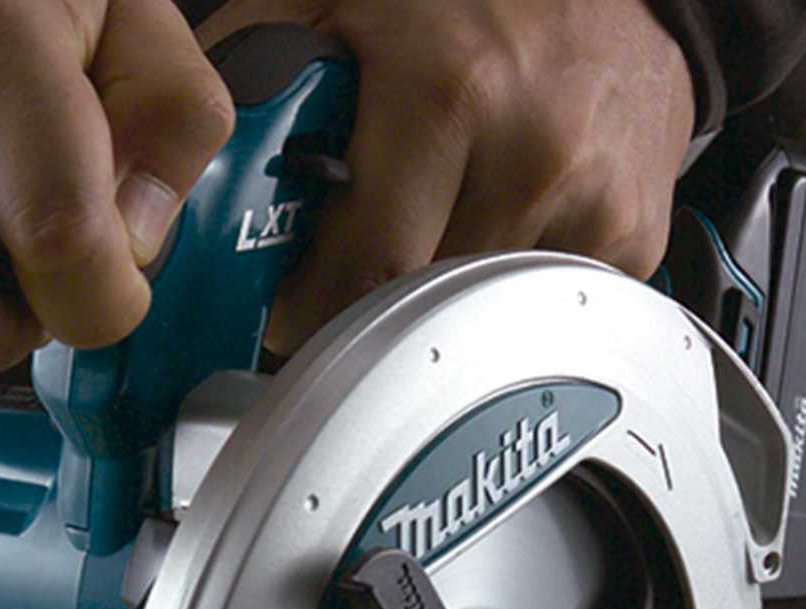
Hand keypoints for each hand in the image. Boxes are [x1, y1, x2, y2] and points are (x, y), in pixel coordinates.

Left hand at [198, 0, 694, 351]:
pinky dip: (504, 289)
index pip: (363, 270)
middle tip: (351, 274)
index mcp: (449, 91)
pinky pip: (538, 306)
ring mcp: (591, 198)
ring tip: (431, 232)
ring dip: (436, 300)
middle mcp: (532, 148)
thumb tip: (191, 173)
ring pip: (474, 318)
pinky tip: (500, 228)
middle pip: (418, 307)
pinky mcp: (632, 233)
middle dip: (367, 306)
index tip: (292, 310)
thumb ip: (261, 76)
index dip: (313, 308)